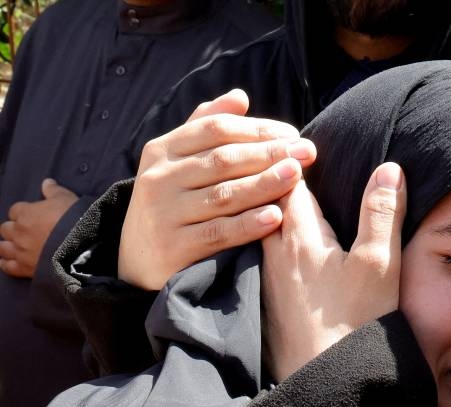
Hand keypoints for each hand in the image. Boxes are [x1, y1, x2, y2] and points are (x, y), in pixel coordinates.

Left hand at [0, 179, 77, 276]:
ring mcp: (19, 251)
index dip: (23, 212)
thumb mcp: (66, 199)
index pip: (15, 210)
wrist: (81, 248)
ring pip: (2, 248)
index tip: (32, 216)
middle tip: (26, 232)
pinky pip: (7, 266)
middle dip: (14, 229)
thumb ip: (53, 190)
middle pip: (6, 229)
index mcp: (26, 213)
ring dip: (7, 246)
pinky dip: (6, 263)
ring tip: (16, 246)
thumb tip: (46, 182)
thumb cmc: (74, 220)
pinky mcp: (24, 268)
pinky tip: (9, 261)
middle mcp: (18, 232)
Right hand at [119, 89, 317, 290]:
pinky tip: (275, 216)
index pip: (215, 130)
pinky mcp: (174, 247)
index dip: (257, 129)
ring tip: (297, 175)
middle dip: (269, 154)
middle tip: (307, 152)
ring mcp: (164, 213)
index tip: (293, 134)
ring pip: (224, 195)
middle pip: (223, 160)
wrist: (137, 259)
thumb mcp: (177, 162)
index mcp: (162, 150)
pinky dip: (249, 224)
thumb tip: (240, 97)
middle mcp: (159, 178)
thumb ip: (205, 127)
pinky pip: (219, 233)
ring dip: (264, 183)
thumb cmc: (170, 202)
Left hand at [263, 162, 406, 379]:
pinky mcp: (267, 306)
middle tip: (290, 158)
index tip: (304, 142)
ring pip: (263, 231)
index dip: (295, 156)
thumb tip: (389, 167)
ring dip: (272, 209)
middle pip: (267, 203)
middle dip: (277, 178)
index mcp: (299, 237)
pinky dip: (272, 240)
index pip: (287, 179)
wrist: (324, 388)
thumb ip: (382, 214)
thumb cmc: (355, 326)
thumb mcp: (379, 266)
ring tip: (287, 194)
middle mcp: (274, 255)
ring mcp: (267, 282)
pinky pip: (264, 259)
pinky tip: (289, 247)